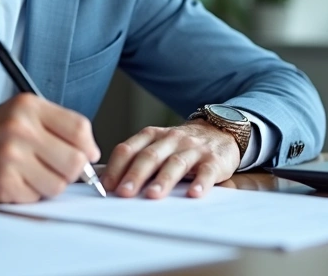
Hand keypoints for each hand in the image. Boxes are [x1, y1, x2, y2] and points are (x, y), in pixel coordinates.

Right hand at [0, 93, 99, 203]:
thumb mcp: (18, 115)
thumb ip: (54, 127)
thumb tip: (90, 152)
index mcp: (28, 106)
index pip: (79, 128)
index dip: (87, 147)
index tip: (84, 155)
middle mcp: (20, 127)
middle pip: (75, 160)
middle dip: (69, 171)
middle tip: (52, 168)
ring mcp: (11, 155)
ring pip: (58, 184)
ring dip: (47, 185)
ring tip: (27, 174)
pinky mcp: (3, 181)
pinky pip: (35, 197)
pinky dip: (27, 195)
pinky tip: (11, 181)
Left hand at [101, 120, 239, 198]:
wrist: (220, 132)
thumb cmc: (181, 146)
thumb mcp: (158, 146)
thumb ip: (137, 159)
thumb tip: (108, 183)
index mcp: (153, 136)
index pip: (129, 148)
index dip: (116, 167)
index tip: (107, 185)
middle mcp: (171, 139)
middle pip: (150, 156)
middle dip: (135, 174)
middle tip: (124, 192)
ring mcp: (193, 148)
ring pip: (176, 163)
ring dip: (163, 180)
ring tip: (153, 195)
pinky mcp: (214, 160)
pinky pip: (206, 171)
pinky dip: (200, 182)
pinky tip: (193, 194)